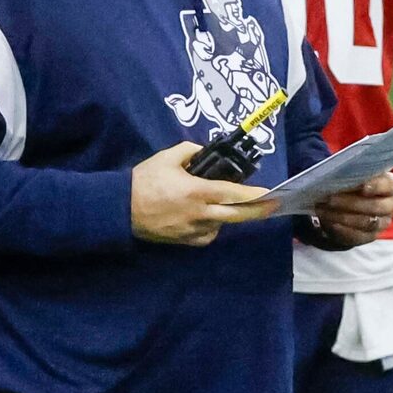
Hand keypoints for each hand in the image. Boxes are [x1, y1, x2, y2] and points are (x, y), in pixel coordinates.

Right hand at [131, 142, 274, 246]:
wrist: (120, 209)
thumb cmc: (144, 181)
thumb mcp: (166, 157)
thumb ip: (190, 150)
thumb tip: (203, 152)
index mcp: (197, 191)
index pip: (233, 193)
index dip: (254, 194)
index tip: (270, 193)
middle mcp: (200, 213)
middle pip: (236, 215)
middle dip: (257, 211)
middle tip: (273, 206)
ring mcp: (193, 230)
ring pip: (221, 225)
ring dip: (227, 216)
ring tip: (223, 205)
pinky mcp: (185, 241)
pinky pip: (207, 235)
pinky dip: (211, 227)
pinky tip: (206, 218)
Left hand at [307, 173, 392, 248]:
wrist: (349, 205)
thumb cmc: (354, 184)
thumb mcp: (355, 176)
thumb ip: (353, 175)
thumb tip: (338, 174)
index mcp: (392, 186)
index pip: (390, 185)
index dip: (377, 186)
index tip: (362, 186)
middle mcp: (391, 205)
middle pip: (376, 206)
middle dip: (352, 203)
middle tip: (330, 199)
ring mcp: (382, 223)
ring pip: (366, 222)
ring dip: (342, 216)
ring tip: (323, 209)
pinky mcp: (369, 236)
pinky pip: (357, 236)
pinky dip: (342, 230)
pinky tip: (330, 223)